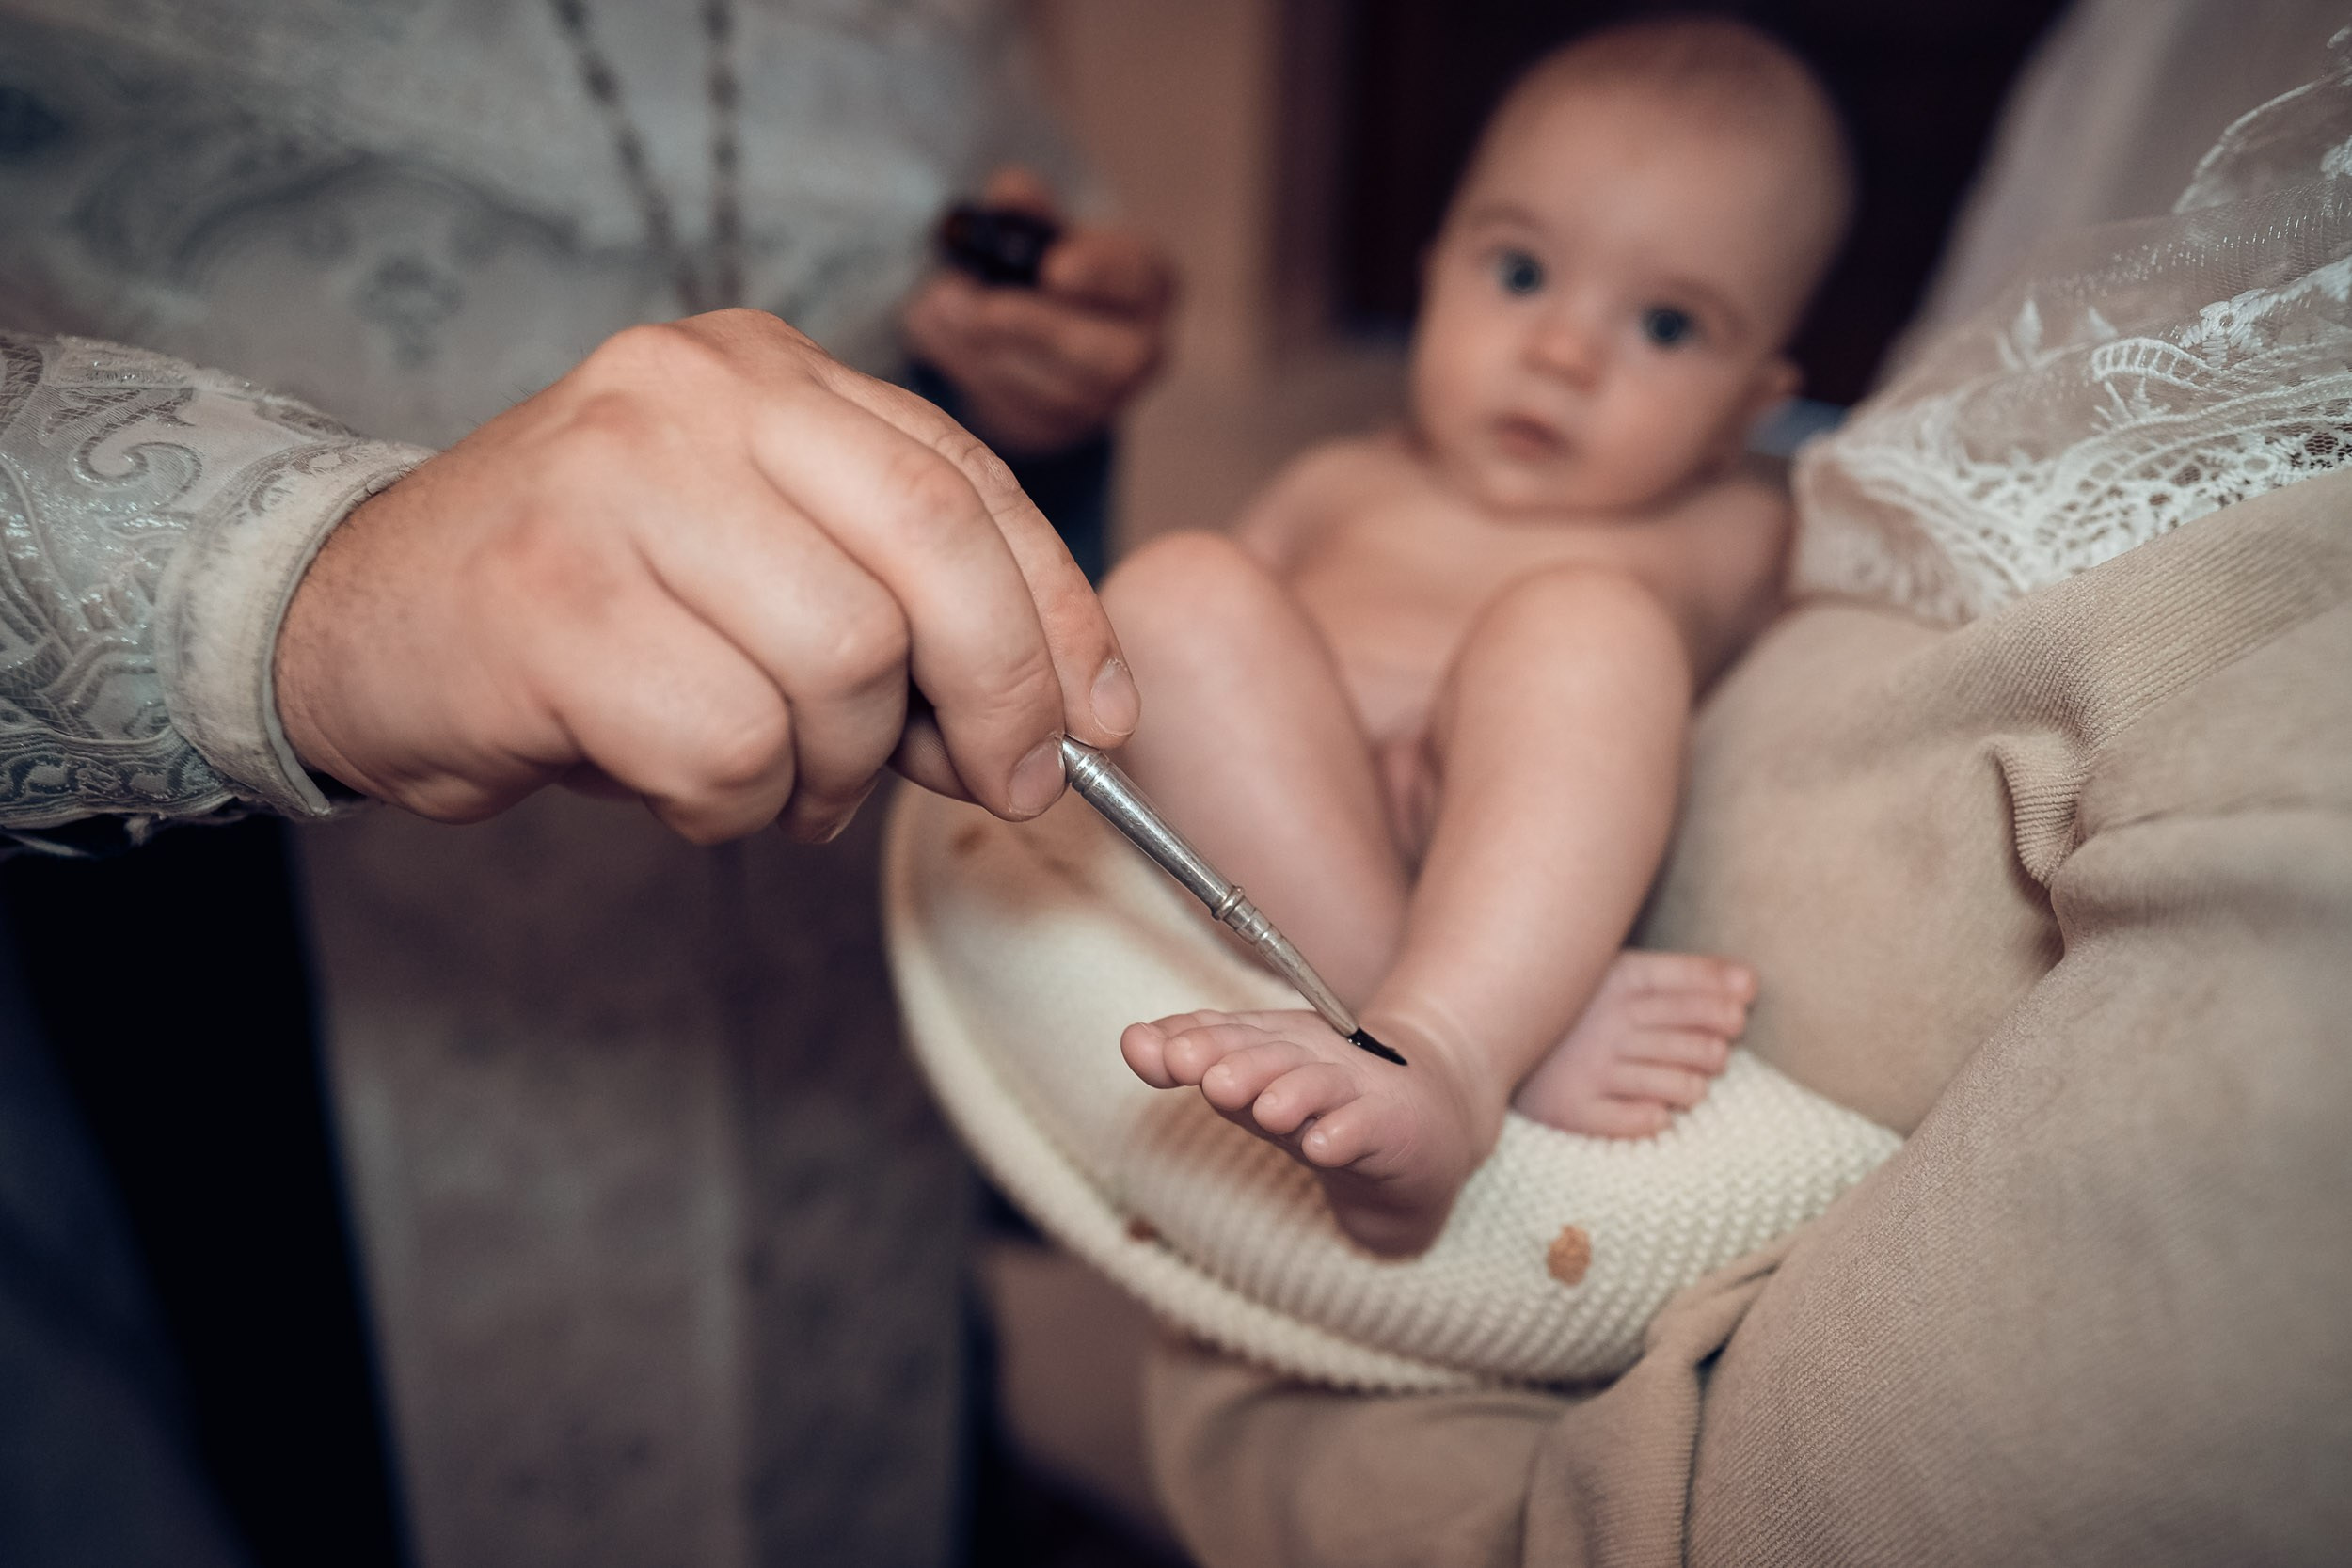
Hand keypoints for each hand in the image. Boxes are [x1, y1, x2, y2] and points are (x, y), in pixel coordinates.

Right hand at [273, 309, 1140, 844]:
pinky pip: (729, 746)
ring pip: (842, 662)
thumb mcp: (765, 573)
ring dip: (839, 768)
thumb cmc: (597, 610)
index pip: (966, 479)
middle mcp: (691, 394)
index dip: (1057, 611)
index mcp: (763, 369)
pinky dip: (735, 806)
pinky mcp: (549, 604)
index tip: (1099, 717)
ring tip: (783, 779)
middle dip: (1000, 692)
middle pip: (932, 547)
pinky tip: (691, 790)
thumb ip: (906, 614)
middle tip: (1006, 783)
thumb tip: (1067, 720)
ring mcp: (612, 485)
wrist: (358, 620)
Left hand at [900, 167, 1174, 455]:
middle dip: (1021, 324)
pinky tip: (931, 336)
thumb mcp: (1040, 227)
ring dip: (977, 350)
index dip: (1099, 274)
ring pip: (1047, 391)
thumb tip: (1009, 193)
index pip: (1136, 280)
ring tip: (928, 306)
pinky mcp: (1056, 432)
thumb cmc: (1044, 266)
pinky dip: (966, 372)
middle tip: (953, 294)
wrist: (1041, 334)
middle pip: (1095, 354)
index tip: (1053, 266)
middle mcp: (1139, 351)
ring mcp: (1102, 402)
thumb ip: (1028, 209)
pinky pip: (1013, 412)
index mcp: (1146, 284)